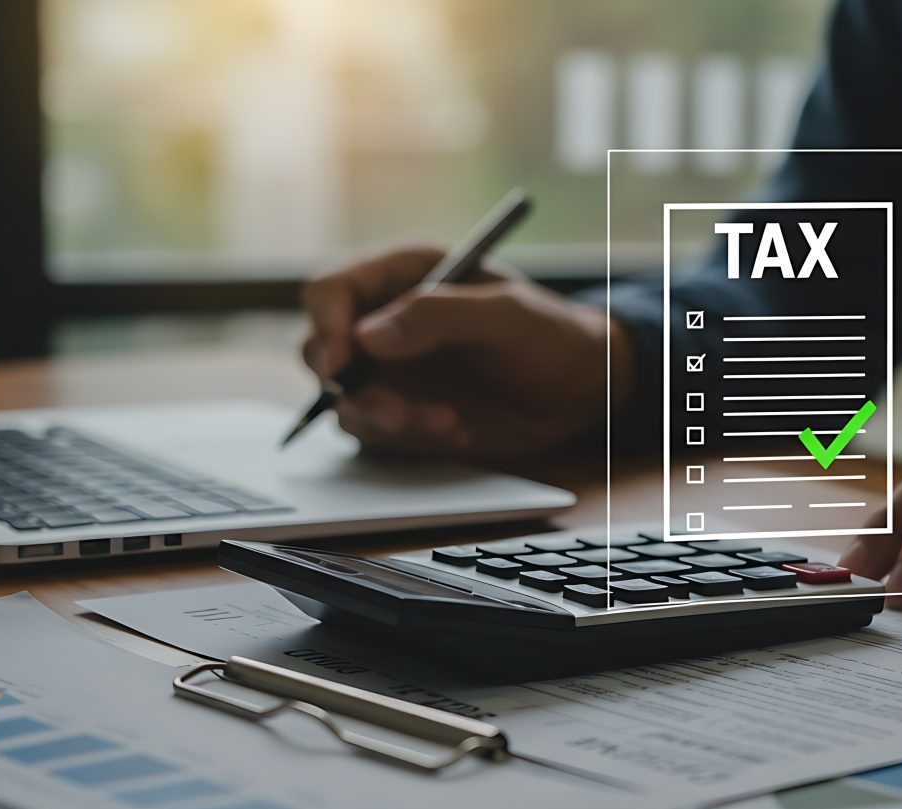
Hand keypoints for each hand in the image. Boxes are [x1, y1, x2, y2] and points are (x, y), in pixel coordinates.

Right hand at [302, 245, 631, 459]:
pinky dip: (409, 441)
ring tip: (448, 425)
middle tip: (394, 413)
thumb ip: (439, 316)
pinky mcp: (402, 413)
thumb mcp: (507, 316)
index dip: (326, 325)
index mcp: (403, 274)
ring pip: (345, 400)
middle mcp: (384, 320)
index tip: (341, 364)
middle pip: (321, 349)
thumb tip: (367, 337)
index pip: (332, 291)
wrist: (581, 390)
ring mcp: (390, 370)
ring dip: (386, 421)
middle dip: (349, 387)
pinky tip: (458, 433)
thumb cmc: (551, 336)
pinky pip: (376, 435)